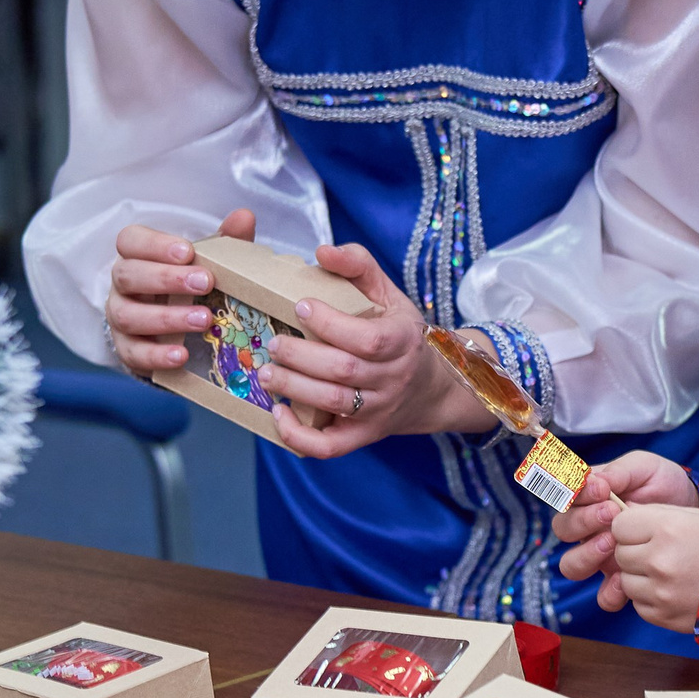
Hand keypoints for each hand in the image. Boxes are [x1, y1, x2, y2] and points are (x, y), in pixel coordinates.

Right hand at [105, 207, 257, 379]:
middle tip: (204, 283)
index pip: (130, 241)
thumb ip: (223, 241)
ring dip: (167, 318)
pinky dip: (157, 356)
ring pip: (128, 315)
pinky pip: (133, 353)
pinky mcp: (126, 349)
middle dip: (166, 279)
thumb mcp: (207, 260)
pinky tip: (182, 355)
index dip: (155, 245)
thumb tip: (245, 217)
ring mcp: (120, 317)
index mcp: (137, 255)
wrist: (175, 326)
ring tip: (204, 320)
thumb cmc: (189, 284)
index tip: (188, 251)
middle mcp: (122, 284)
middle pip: (128, 275)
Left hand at [258, 244, 496, 461]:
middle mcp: (393, 379)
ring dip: (295, 388)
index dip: (331, 324)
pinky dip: (300, 436)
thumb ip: (359, 266)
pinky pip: (331, 446)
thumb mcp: (389, 294)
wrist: (433, 388)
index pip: (368, 338)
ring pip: (335, 404)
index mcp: (402, 341)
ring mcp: (378, 411)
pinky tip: (278, 414)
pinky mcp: (364, 435)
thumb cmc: (402, 334)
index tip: (300, 306)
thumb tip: (322, 251)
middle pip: (344, 372)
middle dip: (302, 357)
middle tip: (273, 343)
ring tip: (265, 372)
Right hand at [554, 451, 698, 591]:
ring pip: (572, 565)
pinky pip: (603, 596)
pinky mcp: (620, 579)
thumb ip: (619, 472)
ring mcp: (601, 556)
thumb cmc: (663, 484)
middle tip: (611, 513)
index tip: (602, 490)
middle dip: (583, 521)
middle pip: (563, 530)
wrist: (693, 510)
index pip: (566, 498)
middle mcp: (588, 528)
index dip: (577, 495)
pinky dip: (609, 591)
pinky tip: (623, 578)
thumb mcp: (644, 468)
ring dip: (587, 555)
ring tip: (613, 543)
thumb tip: (594, 481)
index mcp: (588, 498)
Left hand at [605, 503, 698, 631]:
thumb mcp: (693, 517)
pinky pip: (638, 604)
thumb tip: (621, 516)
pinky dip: (649, 598)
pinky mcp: (662, 615)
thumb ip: (654, 515)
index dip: (631, 528)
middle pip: (620, 553)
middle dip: (635, 552)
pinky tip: (672, 591)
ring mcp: (659, 591)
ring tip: (668, 574)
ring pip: (625, 580)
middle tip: (660, 553)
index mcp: (667, 529)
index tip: (644, 532)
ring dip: (640, 577)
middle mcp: (659, 560)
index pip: (620, 525)